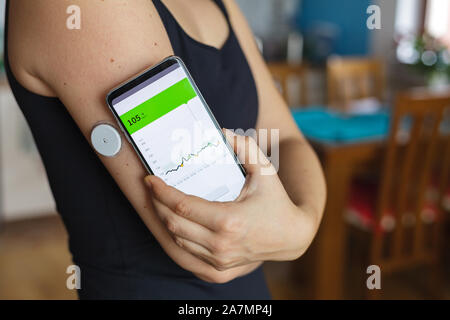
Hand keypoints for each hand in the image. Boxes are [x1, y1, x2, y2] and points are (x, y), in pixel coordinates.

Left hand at [145, 130, 317, 275]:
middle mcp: (220, 245)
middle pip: (173, 223)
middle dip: (157, 204)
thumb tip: (223, 132)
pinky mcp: (219, 270)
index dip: (161, 192)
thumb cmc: (276, 202)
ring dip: (164, 220)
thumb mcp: (265, 171)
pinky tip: (173, 222)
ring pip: (177, 240)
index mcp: (228, 221)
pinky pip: (187, 254)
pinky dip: (176, 237)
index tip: (150, 180)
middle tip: (152, 188)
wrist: (291, 237)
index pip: (182, 205)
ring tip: (159, 202)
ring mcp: (219, 260)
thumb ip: (246, 148)